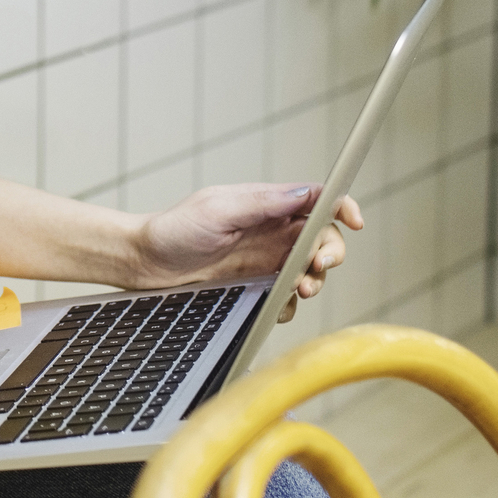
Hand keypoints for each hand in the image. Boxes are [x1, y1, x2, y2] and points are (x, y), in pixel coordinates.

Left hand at [129, 183, 365, 321]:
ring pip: (310, 270)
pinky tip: (275, 304)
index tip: (353, 221)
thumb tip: (305, 192)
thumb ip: (263, 203)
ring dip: (314, 280)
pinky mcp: (257, 287)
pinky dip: (288, 303)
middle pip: (323, 238)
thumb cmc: (173, 229)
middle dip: (330, 252)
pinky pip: (287, 298)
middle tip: (316, 267)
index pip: (317, 200)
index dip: (341, 206)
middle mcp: (272, 231)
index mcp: (267, 205)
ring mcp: (266, 260)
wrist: (144, 264)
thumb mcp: (219, 209)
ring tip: (299, 288)